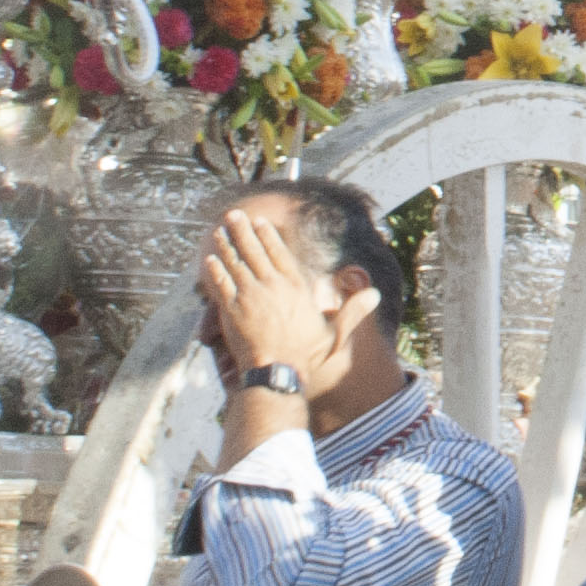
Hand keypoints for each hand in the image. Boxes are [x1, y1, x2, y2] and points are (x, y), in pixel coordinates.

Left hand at [197, 207, 361, 381]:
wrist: (278, 371)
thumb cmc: (306, 354)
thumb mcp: (335, 332)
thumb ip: (353, 310)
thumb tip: (375, 295)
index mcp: (295, 287)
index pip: (279, 253)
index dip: (268, 236)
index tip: (260, 222)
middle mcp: (272, 286)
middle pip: (255, 251)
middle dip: (243, 230)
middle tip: (234, 214)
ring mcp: (250, 296)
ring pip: (236, 263)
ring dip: (227, 245)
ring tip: (220, 230)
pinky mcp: (232, 309)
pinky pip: (221, 283)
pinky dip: (215, 270)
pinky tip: (210, 259)